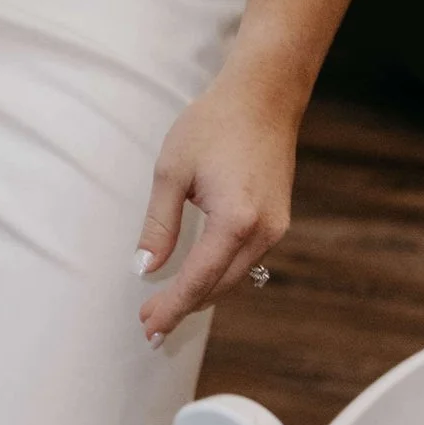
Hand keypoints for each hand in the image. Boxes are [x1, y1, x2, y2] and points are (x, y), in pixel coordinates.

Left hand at [132, 62, 298, 342]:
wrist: (263, 97)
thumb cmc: (213, 125)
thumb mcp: (172, 172)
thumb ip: (159, 226)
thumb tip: (146, 269)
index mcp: (235, 221)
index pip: (198, 280)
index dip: (171, 307)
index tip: (148, 328)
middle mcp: (263, 232)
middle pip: (218, 286)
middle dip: (184, 307)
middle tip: (150, 322)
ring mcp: (276, 228)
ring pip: (235, 277)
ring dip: (202, 294)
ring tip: (167, 306)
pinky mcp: (278, 221)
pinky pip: (246, 260)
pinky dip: (219, 275)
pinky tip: (197, 278)